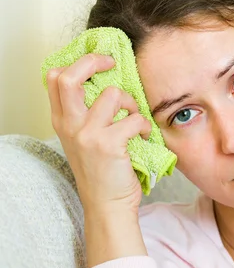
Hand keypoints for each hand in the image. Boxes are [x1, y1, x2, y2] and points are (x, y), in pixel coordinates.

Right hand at [46, 54, 151, 213]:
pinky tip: (143, 136)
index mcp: (62, 121)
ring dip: (132, 103)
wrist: (108, 205)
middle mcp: (70, 125)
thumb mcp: (84, 140)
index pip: (55, 78)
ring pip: (113, 94)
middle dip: (94, 62)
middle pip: (69, 77)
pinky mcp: (108, 145)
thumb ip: (87, 115)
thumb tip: (109, 84)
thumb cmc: (102, 172)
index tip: (99, 63)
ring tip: (135, 118)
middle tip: (113, 64)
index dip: (78, 62)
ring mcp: (87, 134)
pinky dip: (144, 125)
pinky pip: (134, 119)